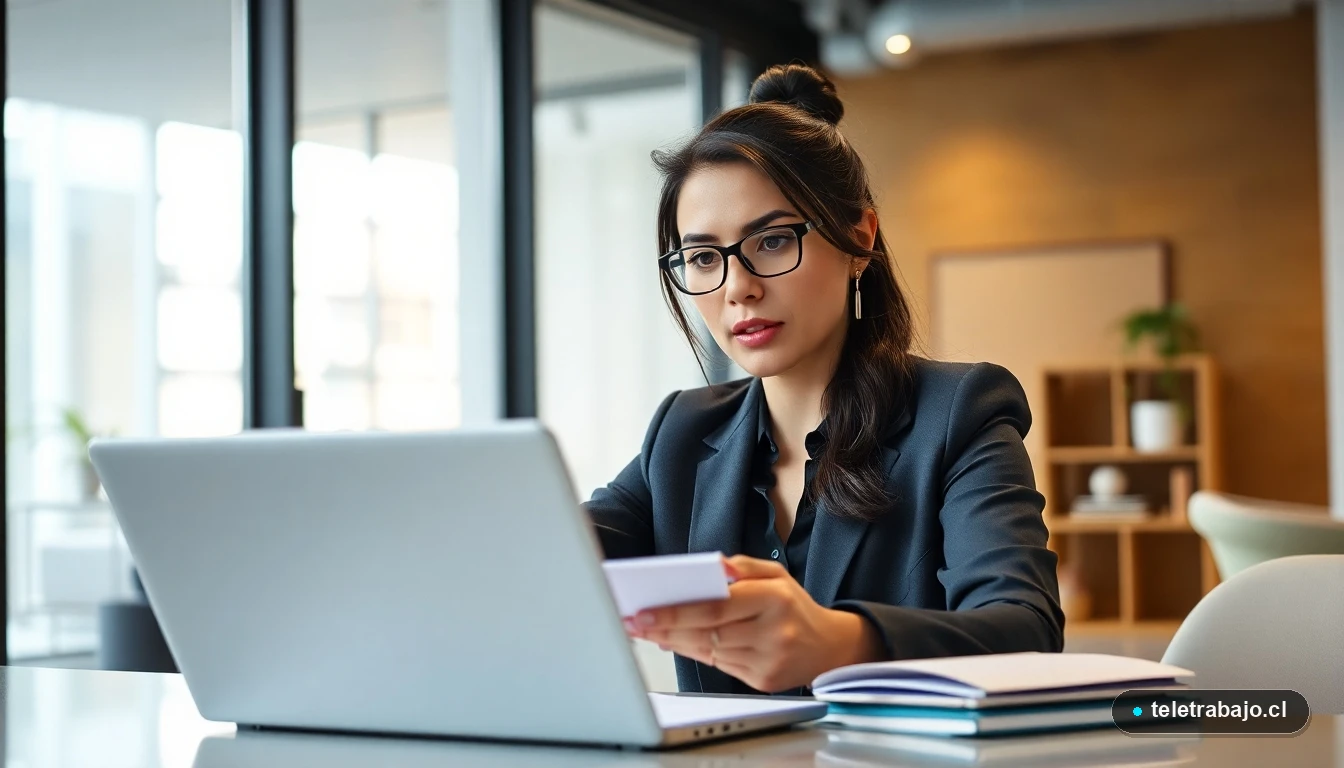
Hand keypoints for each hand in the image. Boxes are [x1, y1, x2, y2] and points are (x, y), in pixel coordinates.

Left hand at [623, 555, 884, 691]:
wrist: (831, 648)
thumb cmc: (794, 607)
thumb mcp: (776, 574)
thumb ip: (742, 566)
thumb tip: (710, 567)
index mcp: (775, 598)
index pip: (716, 606)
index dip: (676, 610)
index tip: (643, 610)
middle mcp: (773, 631)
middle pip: (706, 631)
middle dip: (664, 626)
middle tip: (632, 621)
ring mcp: (769, 659)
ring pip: (709, 651)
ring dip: (674, 640)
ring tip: (647, 630)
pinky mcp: (764, 682)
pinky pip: (719, 666)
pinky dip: (694, 652)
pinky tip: (674, 642)